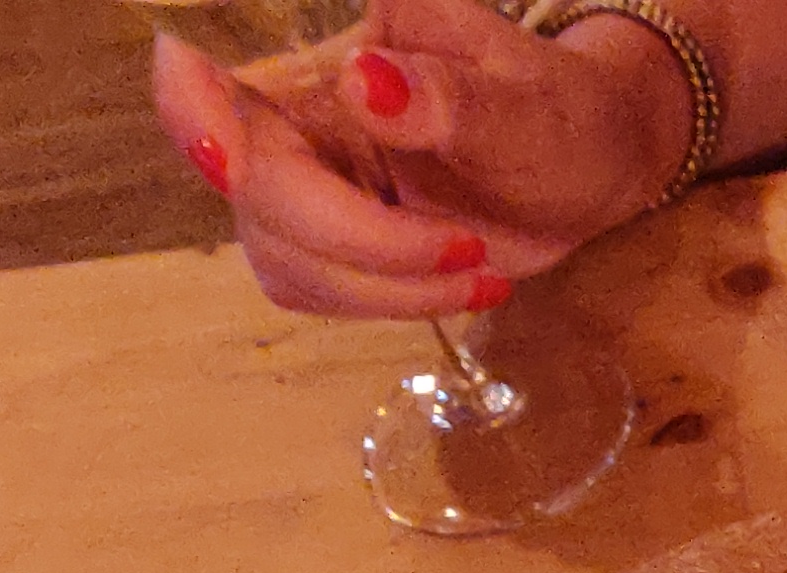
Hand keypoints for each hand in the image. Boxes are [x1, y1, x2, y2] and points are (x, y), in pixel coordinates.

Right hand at [151, 0, 690, 318]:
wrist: (590, 166)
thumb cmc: (560, 113)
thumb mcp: (525, 100)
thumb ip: (447, 94)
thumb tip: (364, 80)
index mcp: (330, 56)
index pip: (220, 78)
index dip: (195, 115)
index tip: (219, 154)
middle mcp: (297, 116)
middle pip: (255, 191)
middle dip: (356, 241)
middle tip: (466, 249)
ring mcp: (303, 182)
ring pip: (282, 256)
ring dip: (382, 286)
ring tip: (477, 270)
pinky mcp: (323, 241)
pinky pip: (313, 288)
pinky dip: (387, 302)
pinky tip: (457, 286)